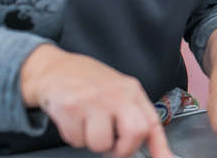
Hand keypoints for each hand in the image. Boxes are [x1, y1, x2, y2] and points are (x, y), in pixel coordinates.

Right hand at [20, 44, 172, 157]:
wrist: (56, 68)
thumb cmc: (89, 84)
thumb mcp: (118, 92)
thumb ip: (133, 116)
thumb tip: (151, 148)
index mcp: (132, 91)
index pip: (152, 123)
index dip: (160, 148)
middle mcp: (116, 94)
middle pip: (134, 133)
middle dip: (123, 149)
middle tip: (113, 146)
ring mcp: (94, 100)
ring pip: (101, 144)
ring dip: (92, 142)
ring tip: (88, 125)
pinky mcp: (71, 107)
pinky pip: (77, 140)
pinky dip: (74, 137)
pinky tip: (74, 119)